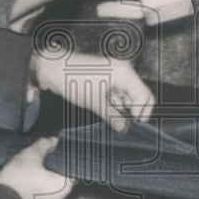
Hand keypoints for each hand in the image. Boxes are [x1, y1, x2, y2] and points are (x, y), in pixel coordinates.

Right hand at [0, 137, 74, 198]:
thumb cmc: (19, 180)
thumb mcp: (31, 155)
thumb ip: (44, 145)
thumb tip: (53, 140)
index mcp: (65, 186)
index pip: (72, 166)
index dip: (65, 154)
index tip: (59, 146)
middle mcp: (60, 197)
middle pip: (60, 173)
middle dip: (53, 162)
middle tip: (45, 151)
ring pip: (50, 182)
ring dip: (44, 172)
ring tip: (34, 160)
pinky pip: (41, 189)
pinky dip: (37, 181)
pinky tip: (27, 173)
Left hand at [33, 52, 154, 131]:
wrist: (53, 68)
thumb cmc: (73, 79)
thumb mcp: (94, 101)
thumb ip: (112, 116)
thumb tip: (125, 129)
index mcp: (124, 72)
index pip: (144, 95)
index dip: (141, 113)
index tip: (133, 127)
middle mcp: (123, 72)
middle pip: (139, 95)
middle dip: (134, 112)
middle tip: (125, 127)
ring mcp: (116, 75)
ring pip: (129, 96)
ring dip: (124, 110)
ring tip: (113, 121)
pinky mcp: (108, 79)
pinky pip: (119, 94)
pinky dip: (116, 105)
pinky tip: (108, 114)